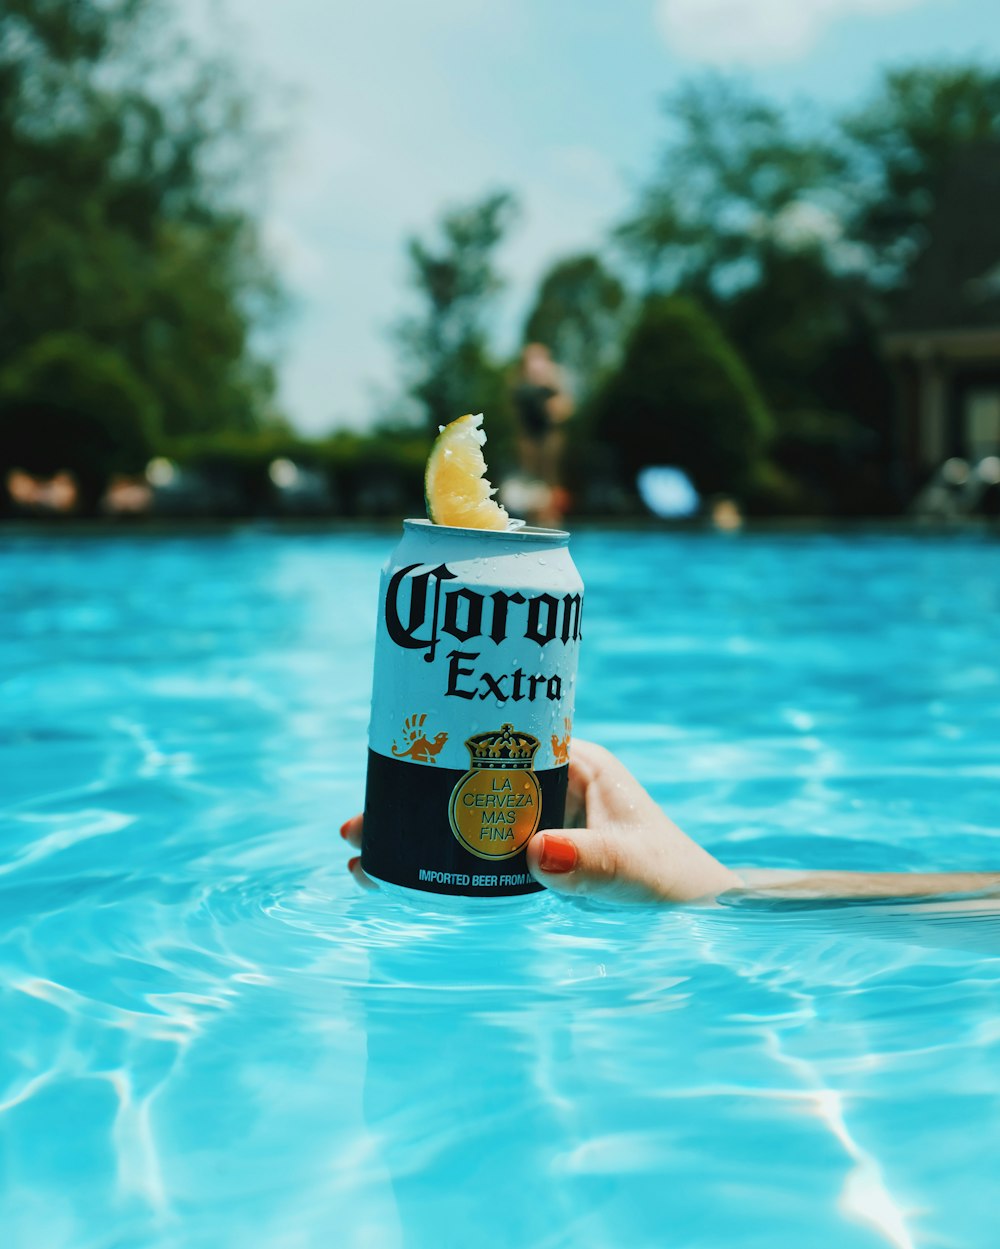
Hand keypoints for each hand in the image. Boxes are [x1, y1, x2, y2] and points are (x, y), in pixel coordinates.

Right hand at [340, 739, 739, 902]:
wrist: (702, 911)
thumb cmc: (675, 879)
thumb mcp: (632, 869)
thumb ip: (592, 863)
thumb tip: (537, 855)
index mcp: (571, 761)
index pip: (494, 736)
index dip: (438, 749)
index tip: (390, 766)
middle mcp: (550, 783)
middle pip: (465, 776)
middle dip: (409, 793)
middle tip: (356, 822)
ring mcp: (541, 818)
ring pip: (465, 812)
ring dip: (417, 826)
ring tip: (364, 850)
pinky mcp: (538, 852)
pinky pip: (479, 846)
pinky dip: (441, 855)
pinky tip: (404, 873)